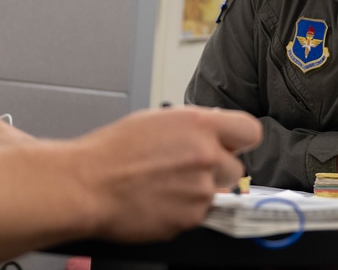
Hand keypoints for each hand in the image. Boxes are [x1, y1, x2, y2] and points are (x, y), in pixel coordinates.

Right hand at [0, 105, 260, 262]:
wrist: (87, 184)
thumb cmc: (111, 151)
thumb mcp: (155, 120)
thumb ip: (192, 126)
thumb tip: (211, 132)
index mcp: (199, 124)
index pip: (250, 130)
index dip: (238, 140)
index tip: (230, 145)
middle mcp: (205, 155)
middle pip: (236, 168)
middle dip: (216, 170)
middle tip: (186, 169)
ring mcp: (200, 190)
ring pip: (217, 194)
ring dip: (200, 192)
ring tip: (166, 185)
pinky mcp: (190, 218)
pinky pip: (199, 215)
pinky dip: (183, 210)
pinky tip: (158, 200)